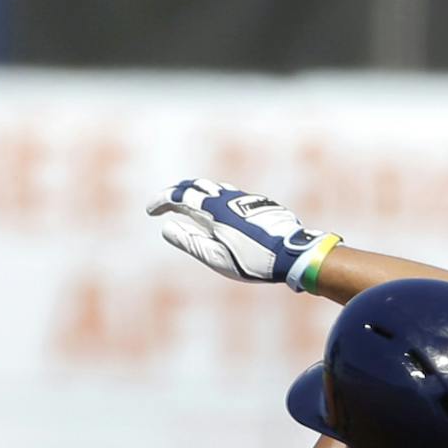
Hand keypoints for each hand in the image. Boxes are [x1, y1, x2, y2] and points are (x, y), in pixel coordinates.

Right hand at [147, 177, 338, 290]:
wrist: (295, 254)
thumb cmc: (256, 260)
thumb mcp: (217, 257)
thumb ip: (190, 241)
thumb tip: (167, 227)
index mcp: (215, 209)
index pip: (180, 197)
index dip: (162, 201)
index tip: (151, 210)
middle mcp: (230, 198)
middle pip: (197, 186)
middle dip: (178, 192)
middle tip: (167, 202)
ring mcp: (248, 200)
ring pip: (217, 188)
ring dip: (199, 193)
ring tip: (191, 204)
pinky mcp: (262, 206)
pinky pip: (234, 197)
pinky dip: (219, 200)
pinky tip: (223, 212)